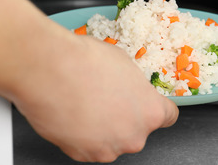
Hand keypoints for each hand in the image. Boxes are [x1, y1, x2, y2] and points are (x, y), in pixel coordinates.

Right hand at [9, 32, 178, 161]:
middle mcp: (133, 137)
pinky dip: (81, 135)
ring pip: (111, 141)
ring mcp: (106, 149)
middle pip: (136, 131)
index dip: (154, 107)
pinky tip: (73, 113)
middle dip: (123, 118)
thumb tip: (128, 87)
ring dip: (102, 128)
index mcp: (151, 112)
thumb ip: (133, 84)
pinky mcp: (81, 155)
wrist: (49, 69)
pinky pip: (87, 147)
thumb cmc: (84, 62)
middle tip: (106, 98)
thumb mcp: (124, 63)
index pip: (168, 117)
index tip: (145, 104)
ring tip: (85, 104)